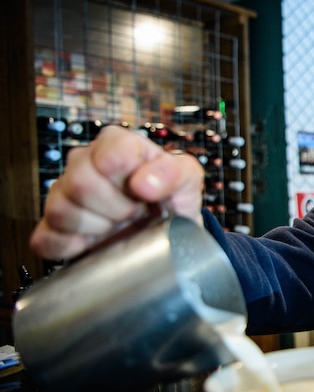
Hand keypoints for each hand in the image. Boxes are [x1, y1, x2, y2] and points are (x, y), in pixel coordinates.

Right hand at [30, 125, 204, 260]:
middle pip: (81, 183)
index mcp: (117, 144)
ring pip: (61, 211)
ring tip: (118, 225)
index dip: (131, 181)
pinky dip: (72, 247)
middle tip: (135, 213)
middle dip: (117, 208)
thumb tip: (143, 183)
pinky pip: (47, 239)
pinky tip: (95, 243)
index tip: (146, 194)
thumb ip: (174, 172)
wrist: (163, 234)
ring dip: (97, 227)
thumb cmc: (172, 200)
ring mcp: (64, 194)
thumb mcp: (187, 180)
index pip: (111, 154)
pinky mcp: (52, 226)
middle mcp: (84, 163)